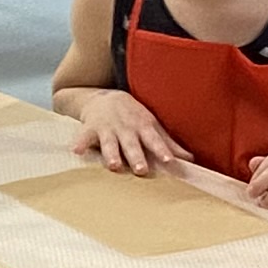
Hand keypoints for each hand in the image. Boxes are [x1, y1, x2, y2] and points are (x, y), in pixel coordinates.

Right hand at [67, 89, 182, 174]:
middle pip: (132, 144)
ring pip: (110, 143)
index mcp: (143, 127)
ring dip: (111, 154)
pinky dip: (80, 143)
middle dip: (136, 156)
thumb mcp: (152, 126)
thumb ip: (169, 143)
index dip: (161, 149)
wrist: (105, 97)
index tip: (169, 160)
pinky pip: (84, 137)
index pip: (154, 139)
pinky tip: (76, 151)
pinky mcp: (90, 128)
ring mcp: (107, 128)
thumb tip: (191, 160)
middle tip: (141, 170)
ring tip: (113, 166)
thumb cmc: (133, 116)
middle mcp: (126, 128)